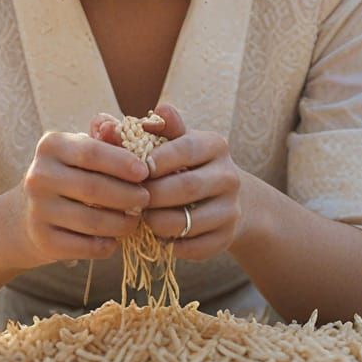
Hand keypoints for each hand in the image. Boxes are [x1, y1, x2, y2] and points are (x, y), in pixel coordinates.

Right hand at [8, 127, 150, 266]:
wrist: (25, 215)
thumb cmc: (68, 174)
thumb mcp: (81, 150)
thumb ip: (104, 138)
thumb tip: (115, 126)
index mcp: (51, 146)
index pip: (92, 152)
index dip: (122, 162)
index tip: (145, 172)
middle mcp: (38, 176)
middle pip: (94, 188)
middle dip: (128, 195)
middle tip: (146, 198)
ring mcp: (38, 210)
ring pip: (92, 221)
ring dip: (122, 223)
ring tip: (135, 220)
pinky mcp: (43, 240)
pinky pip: (85, 247)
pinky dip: (106, 246)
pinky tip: (114, 240)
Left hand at [141, 103, 248, 260]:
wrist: (225, 199)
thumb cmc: (186, 164)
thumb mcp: (175, 142)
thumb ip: (154, 129)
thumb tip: (135, 114)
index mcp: (215, 145)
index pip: (185, 148)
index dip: (156, 160)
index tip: (135, 169)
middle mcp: (228, 175)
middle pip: (186, 187)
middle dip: (152, 195)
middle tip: (130, 198)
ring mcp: (230, 209)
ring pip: (188, 221)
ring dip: (157, 223)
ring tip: (142, 218)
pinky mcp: (226, 238)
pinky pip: (194, 247)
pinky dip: (171, 245)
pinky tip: (158, 236)